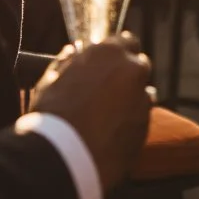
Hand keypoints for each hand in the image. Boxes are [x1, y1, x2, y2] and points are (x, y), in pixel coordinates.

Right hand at [32, 35, 152, 191]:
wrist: (66, 157)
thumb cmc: (53, 114)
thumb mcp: (52, 79)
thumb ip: (68, 62)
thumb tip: (73, 52)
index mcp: (109, 52)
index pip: (126, 40)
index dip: (116, 51)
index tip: (108, 62)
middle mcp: (132, 71)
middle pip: (138, 65)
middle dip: (126, 73)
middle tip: (106, 89)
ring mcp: (143, 99)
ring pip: (141, 92)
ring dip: (130, 97)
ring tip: (106, 115)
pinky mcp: (147, 126)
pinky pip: (141, 116)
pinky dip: (130, 119)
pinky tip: (111, 131)